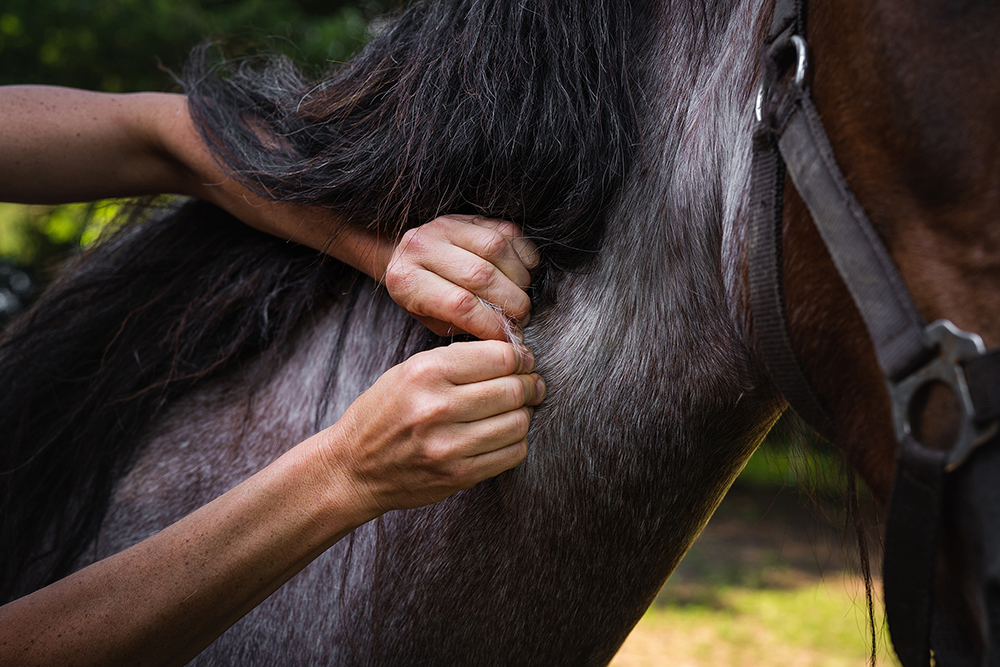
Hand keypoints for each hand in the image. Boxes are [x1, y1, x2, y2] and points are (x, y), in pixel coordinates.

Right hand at [326, 340, 544, 515]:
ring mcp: (448, 445)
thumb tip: (513, 354)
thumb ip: (457, 360)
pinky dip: (517, 441)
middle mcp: (437, 407)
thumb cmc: (383, 413)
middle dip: (531, 385)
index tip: (524, 361)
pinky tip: (504, 435)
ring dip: (525, 414)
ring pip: (518, 422)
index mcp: (426, 372)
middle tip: (532, 385)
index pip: (499, 357)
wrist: (353, 468)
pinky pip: (512, 454)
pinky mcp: (458, 475)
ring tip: (518, 409)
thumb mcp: (408, 371)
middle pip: (513, 389)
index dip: (521, 357)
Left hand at [383, 215, 539, 340]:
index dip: (491, 324)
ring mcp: (445, 225)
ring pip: (496, 249)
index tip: (508, 337)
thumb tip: (504, 337)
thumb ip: (465, 326)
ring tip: (521, 297)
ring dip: (519, 279)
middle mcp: (422, 247)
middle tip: (521, 318)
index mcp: (407, 281)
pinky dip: (524, 257)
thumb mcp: (434, 320)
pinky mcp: (468, 215)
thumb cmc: (424, 298)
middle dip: (510, 303)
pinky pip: (508, 233)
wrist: (409, 257)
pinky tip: (522, 275)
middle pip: (480, 275)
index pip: (459, 304)